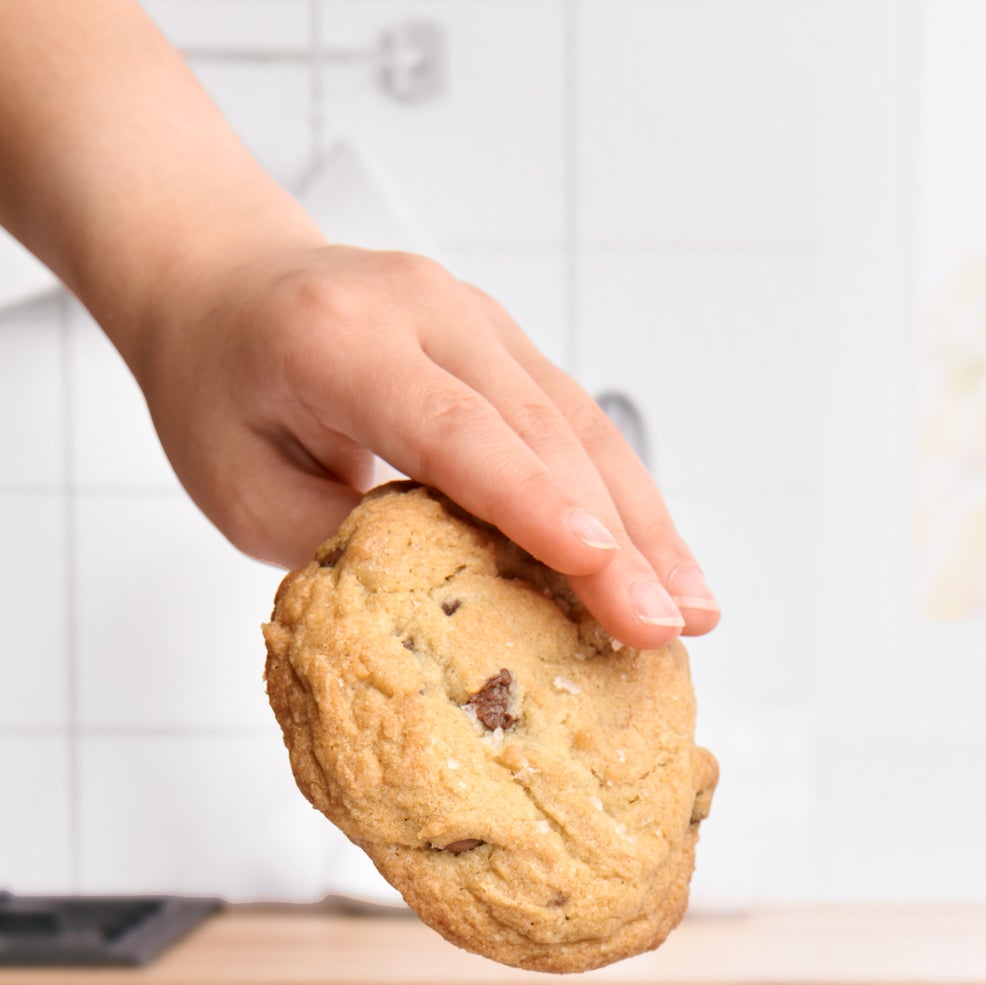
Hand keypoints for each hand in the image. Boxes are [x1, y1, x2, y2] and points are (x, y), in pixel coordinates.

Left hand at [132, 242, 719, 647]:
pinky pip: (580, 426)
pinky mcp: (509, 346)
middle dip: (615, 539)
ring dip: (647, 526)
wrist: (219, 280)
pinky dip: (628, 503)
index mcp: (338, 339)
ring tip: (693, 613)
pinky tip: (666, 566)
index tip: (600, 568)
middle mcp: (423, 310)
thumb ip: (343, 543)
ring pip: (581, 427)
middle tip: (664, 628)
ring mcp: (477, 320)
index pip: (453, 427)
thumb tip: (452, 615)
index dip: (533, 502)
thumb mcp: (242, 491)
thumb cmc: (222, 394)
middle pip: (540, 431)